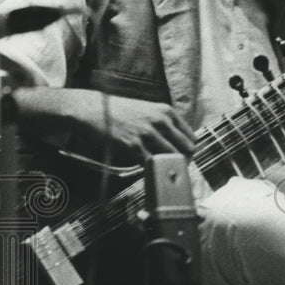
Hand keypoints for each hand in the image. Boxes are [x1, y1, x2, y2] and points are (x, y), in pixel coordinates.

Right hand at [9, 87, 196, 163]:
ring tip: (165, 175)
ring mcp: (148, 133)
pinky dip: (154, 171)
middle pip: (187, 149)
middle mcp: (161, 121)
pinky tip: (149, 173)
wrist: (92, 109)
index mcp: (167, 111)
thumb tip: (176, 142)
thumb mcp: (147, 110)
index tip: (184, 160)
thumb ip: (163, 123)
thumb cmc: (119, 111)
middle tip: (176, 171)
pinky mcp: (134, 145)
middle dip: (185, 162)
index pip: (192, 136)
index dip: (190, 151)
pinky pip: (152, 164)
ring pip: (173, 158)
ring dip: (171, 169)